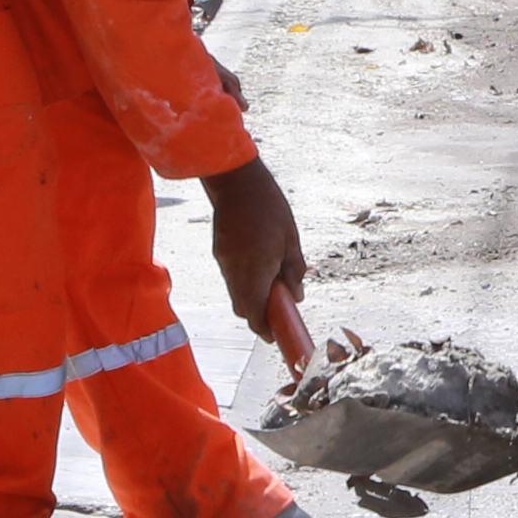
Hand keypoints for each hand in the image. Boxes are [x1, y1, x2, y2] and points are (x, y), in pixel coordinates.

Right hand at [203, 158, 316, 370]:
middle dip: (259, 316)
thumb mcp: (291, 241)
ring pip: (236, 294)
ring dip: (253, 298)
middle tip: (279, 312)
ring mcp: (224, 263)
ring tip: (274, 286)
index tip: (276, 335)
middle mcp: (235, 273)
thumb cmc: (269, 208)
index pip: (255, 315)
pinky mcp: (220, 253)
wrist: (236, 182)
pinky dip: (245, 282)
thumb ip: (294, 272)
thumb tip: (297, 297)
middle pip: (244, 308)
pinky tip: (261, 268)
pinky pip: (232, 278)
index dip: (265, 329)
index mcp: (255, 272)